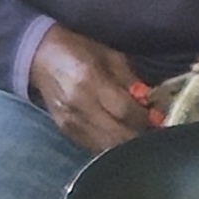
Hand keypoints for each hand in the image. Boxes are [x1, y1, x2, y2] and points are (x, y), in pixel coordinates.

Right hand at [22, 28, 160, 152]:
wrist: (39, 56)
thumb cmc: (77, 50)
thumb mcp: (109, 56)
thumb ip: (130, 80)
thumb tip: (150, 102)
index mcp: (90, 80)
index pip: (124, 110)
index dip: (145, 118)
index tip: (159, 119)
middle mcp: (79, 104)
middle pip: (117, 134)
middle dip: (140, 137)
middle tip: (155, 133)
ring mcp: (69, 121)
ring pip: (106, 147)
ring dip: (127, 146)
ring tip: (140, 138)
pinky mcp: (64, 131)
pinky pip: (93, 148)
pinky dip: (110, 147)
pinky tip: (120, 140)